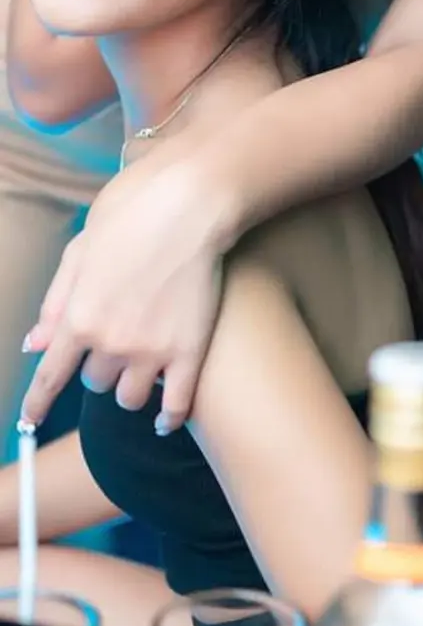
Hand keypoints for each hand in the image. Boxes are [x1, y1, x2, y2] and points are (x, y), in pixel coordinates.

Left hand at [21, 147, 226, 433]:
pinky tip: (168, 419)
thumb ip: (55, 303)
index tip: (30, 422)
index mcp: (79, 317)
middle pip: (95, 383)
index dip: (37, 404)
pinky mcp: (190, 351)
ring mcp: (152, 350)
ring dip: (132, 386)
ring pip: (131, 397)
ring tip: (144, 365)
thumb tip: (33, 344)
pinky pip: (176, 405)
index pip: (50, 376)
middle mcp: (111, 342)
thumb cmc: (130, 214)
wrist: (189, 203)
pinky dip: (170, 417)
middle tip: (119, 340)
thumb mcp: (78, 252)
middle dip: (101, 366)